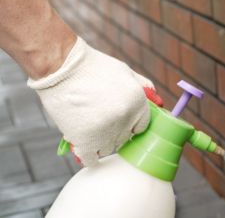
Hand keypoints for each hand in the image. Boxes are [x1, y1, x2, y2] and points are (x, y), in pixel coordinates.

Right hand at [27, 37, 158, 166]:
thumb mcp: (125, 72)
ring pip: (108, 149)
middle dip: (114, 132)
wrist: (62, 68)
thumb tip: (158, 102)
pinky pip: (91, 159)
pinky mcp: (85, 140)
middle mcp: (125, 118)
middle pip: (124, 138)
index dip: (130, 125)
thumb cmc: (93, 68)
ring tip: (90, 130)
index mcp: (138, 102)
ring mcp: (106, 131)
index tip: (121, 124)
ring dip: (100, 143)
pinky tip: (85, 150)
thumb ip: (143, 88)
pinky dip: (88, 157)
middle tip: (101, 123)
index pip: (141, 126)